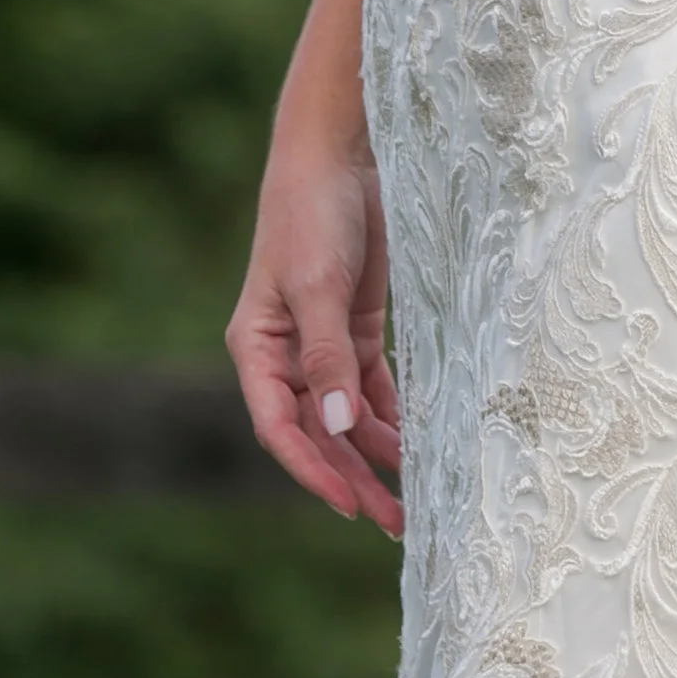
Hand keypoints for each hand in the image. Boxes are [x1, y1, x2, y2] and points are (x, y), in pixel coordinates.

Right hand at [226, 134, 402, 534]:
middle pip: (319, 432)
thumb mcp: (318, 287)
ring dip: (379, 452)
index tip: (350, 505)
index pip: (280, 427)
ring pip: (348, 415)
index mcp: (256, 348)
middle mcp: (284, 354)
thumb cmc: (311, 214)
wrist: (339, 155)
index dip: (313, 470)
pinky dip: (393, 412)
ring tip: (416, 496)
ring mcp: (322, 342)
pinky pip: (373, 385)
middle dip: (354, 477)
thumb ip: (328, 359)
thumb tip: (339, 427)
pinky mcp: (356, 326)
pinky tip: (420, 440)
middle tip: (395, 522)